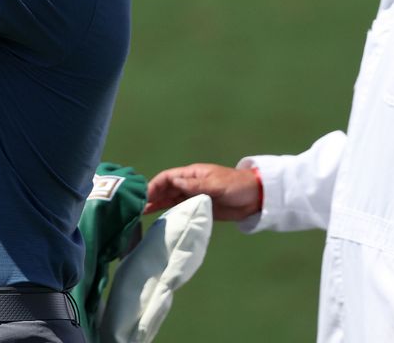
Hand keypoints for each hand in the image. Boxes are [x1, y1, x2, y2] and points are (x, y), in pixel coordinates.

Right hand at [144, 163, 260, 220]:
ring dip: (157, 205)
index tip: (144, 196)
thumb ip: (194, 185)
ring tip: (142, 214)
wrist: (256, 198)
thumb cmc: (236, 186)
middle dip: (152, 196)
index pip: (167, 177)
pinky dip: (170, 213)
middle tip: (138, 208)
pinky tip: (160, 219)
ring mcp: (194, 196)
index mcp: (192, 174)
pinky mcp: (199, 208)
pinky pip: (180, 209)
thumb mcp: (216, 184)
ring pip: (170, 199)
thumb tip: (172, 180)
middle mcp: (189, 184)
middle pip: (166, 189)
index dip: (154, 185)